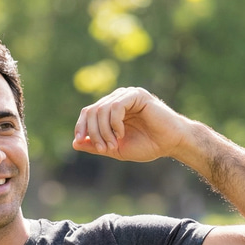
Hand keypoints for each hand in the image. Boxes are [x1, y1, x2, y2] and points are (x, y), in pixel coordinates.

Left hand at [72, 87, 189, 162]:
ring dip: (103, 131)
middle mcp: (117, 99)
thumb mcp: (115, 149)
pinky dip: (114, 123)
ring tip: (114, 145)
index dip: (80, 126)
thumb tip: (74, 143)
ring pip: (102, 109)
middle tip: (103, 149)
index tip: (78, 141)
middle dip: (93, 133)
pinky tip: (121, 134)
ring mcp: (127, 95)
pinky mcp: (137, 95)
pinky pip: (115, 107)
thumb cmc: (146, 145)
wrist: (170, 143)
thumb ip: (96, 145)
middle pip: (92, 111)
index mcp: (111, 110)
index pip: (88, 112)